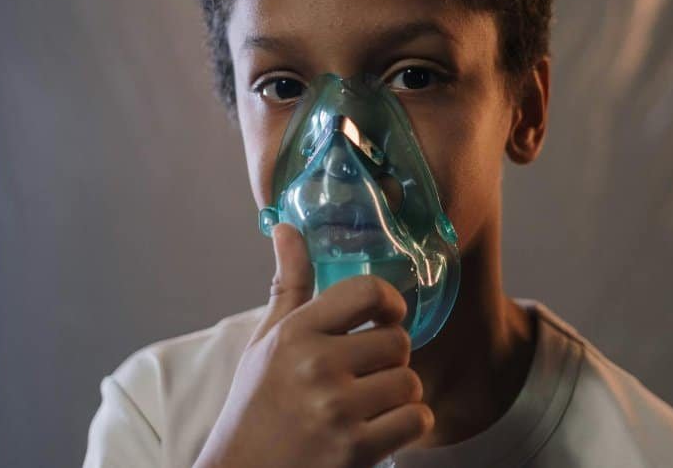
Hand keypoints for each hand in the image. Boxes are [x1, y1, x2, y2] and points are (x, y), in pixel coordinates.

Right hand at [194, 223, 433, 467]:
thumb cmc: (256, 407)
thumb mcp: (265, 341)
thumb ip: (287, 285)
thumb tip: (285, 227)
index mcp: (294, 333)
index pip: (368, 292)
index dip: (390, 303)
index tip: (385, 318)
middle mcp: (315, 366)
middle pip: (398, 341)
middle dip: (390, 361)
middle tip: (365, 378)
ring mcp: (336, 410)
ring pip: (411, 382)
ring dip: (399, 397)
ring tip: (368, 406)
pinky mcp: (355, 450)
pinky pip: (416, 420)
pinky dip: (407, 427)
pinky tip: (379, 430)